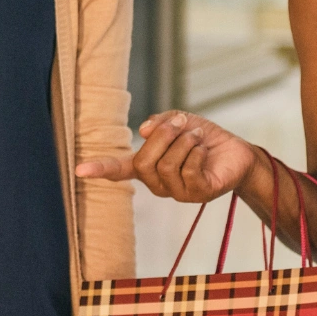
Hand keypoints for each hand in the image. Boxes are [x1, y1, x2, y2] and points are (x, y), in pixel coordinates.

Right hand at [77, 109, 257, 203]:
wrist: (237, 153)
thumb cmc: (204, 139)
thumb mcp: (181, 122)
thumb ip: (161, 122)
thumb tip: (144, 130)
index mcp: (149, 166)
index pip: (120, 170)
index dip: (100, 168)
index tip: (79, 169)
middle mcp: (158, 183)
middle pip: (144, 161)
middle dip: (163, 136)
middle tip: (181, 123)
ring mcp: (177, 191)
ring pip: (166, 165)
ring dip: (184, 141)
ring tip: (197, 136)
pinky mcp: (197, 194)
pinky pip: (188, 172)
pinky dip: (196, 152)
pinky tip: (203, 148)